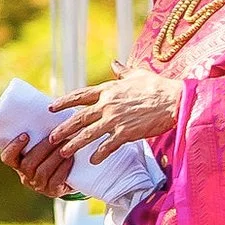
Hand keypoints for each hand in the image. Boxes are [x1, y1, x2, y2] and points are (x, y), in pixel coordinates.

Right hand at [2, 125, 75, 198]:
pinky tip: (70, 158)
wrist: (71, 175)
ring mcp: (38, 186)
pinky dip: (63, 167)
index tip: (25, 135)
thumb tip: (44, 111)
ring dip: (54, 156)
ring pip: (43, 171)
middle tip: (54, 138)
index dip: (14, 147)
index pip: (8, 158)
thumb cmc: (53, 152)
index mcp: (18, 163)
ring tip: (65, 145)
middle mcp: (25, 176)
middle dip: (42, 149)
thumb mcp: (43, 144)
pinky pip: (56, 180)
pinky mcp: (53, 191)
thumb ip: (39, 134)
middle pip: (28, 164)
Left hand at [44, 68, 179, 170]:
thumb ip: (122, 71)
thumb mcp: (137, 74)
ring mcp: (115, 120)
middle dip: (63, 129)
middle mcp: (107, 105)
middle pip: (79, 118)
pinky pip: (108, 146)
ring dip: (74, 144)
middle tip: (51, 138)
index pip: (79, 96)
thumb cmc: (157, 86)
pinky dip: (99, 154)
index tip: (51, 108)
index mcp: (108, 90)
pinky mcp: (126, 133)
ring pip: (88, 134)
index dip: (63, 102)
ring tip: (63, 152)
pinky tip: (92, 161)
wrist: (174, 100)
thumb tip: (114, 63)